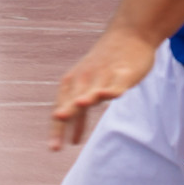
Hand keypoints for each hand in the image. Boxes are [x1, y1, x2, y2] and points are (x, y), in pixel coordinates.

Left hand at [48, 27, 155, 148]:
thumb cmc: (103, 66)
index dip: (58, 129)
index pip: (61, 108)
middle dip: (67, 113)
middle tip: (59, 126)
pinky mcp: (124, 73)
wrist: (128, 35)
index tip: (54, 149)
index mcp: (73, 83)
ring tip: (79, 104)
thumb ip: (79, 112)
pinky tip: (108, 95)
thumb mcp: (87, 89)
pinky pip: (118, 82)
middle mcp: (85, 79)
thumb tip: (71, 139)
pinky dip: (112, 88)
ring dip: (86, 97)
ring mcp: (104, 75)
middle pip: (74, 100)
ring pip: (94, 89)